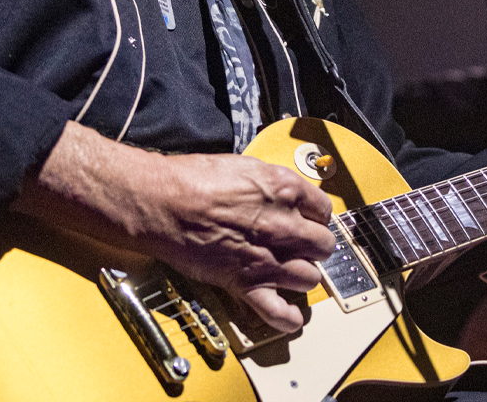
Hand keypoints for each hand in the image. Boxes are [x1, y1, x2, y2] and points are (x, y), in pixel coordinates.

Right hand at [138, 151, 337, 332]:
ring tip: (293, 272)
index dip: (317, 218)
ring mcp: (267, 257)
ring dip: (304, 276)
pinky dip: (287, 318)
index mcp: (285, 191)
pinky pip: (278, 311)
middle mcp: (284, 226)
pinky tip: (291, 316)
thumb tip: (284, 193)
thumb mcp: (246, 167)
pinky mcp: (245, 283)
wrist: (161, 202)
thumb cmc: (192, 180)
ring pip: (311, 277)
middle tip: (304, 246)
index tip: (310, 221)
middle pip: (324, 245)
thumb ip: (273, 185)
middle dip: (316, 247)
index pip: (324, 210)